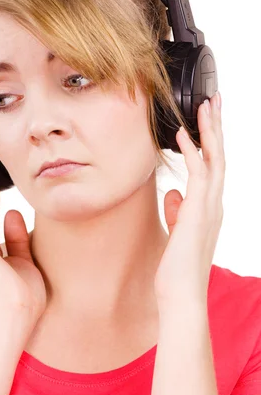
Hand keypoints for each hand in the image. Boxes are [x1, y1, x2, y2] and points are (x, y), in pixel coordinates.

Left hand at [154, 92, 224, 303]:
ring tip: (204, 106)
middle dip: (216, 127)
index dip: (211, 142)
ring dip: (209, 132)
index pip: (213, 167)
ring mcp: (209, 208)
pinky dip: (192, 152)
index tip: (207, 119)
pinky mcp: (197, 212)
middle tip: (214, 100)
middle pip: (219, 157)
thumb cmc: (177, 267)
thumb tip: (174, 193)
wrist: (181, 294)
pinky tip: (183, 135)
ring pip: (214, 160)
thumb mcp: (177, 233)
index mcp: (209, 208)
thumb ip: (178, 211)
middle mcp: (214, 205)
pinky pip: (198, 175)